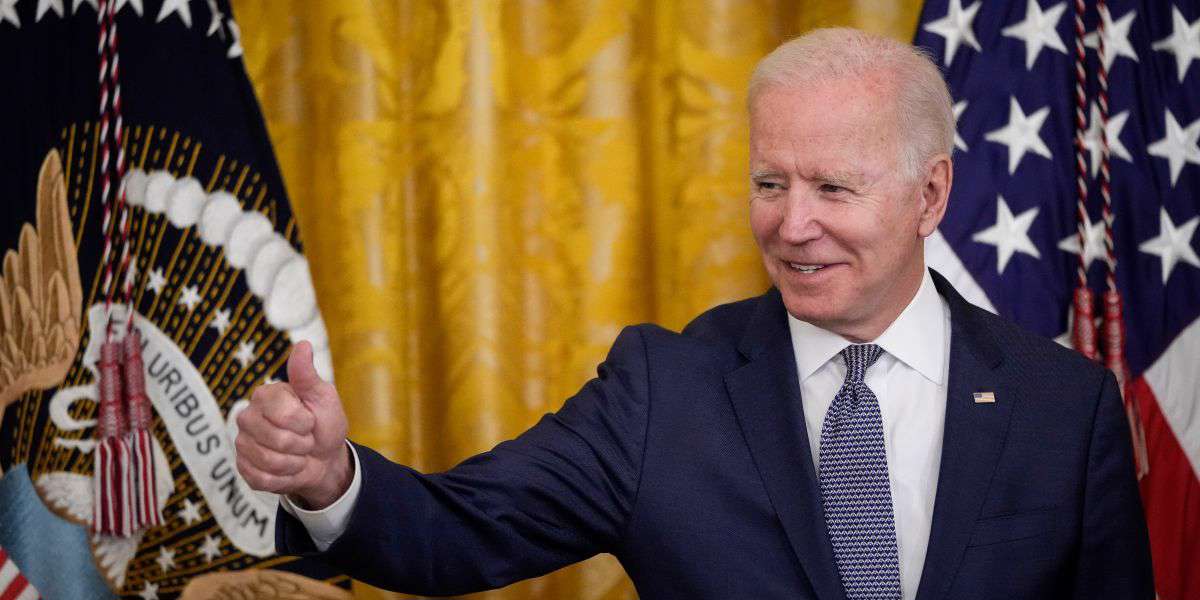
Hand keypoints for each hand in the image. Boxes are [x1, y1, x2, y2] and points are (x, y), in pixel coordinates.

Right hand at [236, 341, 350, 508]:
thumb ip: (307, 375)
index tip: (310, 420)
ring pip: (270, 462)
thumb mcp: (322, 397)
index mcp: (265, 395)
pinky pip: (263, 479)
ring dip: (295, 463)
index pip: (284, 414)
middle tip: (305, 440)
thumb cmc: (324, 423)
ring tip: (298, 454)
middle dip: (302, 445)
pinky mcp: (243, 468)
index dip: (306, 423)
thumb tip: (302, 345)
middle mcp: (247, 417)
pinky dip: (284, 478)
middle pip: (276, 440)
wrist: (325, 458)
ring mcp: (242, 443)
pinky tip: (288, 468)